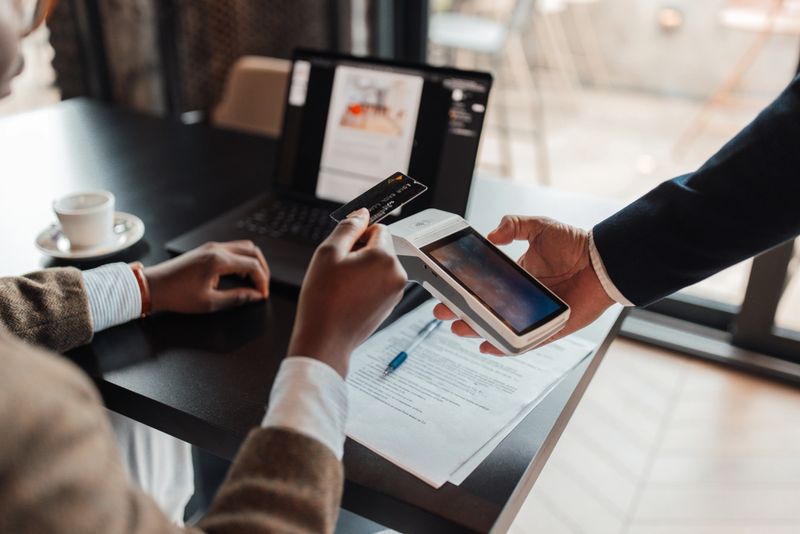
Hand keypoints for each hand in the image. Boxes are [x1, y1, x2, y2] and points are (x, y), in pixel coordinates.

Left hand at [143, 240, 269, 313]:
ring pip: (243, 247)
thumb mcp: (210, 303)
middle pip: (253, 250)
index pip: (253, 265)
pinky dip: (242, 259)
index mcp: (219, 260)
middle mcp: (217, 249)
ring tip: (253, 281)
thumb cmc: (177, 295)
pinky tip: (239, 274)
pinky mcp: (206, 249)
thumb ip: (237, 298)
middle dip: (262, 268)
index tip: (262, 295)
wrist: (152, 286)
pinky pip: (232, 249)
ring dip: (253, 262)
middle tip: (263, 286)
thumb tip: (255, 296)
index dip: (262, 281)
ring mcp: (211, 247)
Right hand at [288, 208, 407, 376]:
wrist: (325, 340)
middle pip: (381, 247)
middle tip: (337, 269)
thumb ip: (348, 227)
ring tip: (341, 286)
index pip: (379, 228)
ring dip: (362, 269)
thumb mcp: (328, 253)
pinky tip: (347, 297)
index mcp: (385, 257)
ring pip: (379, 266)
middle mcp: (397, 274)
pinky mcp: (390, 305)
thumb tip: (362, 213)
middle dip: (360, 252)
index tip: (342, 248)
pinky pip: (379, 284)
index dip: (358, 234)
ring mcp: (396, 292)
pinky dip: (365, 285)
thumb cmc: (323, 299)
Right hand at [433, 215, 613, 353]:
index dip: (463, 290)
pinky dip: (505, 346)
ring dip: (478, 330)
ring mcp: (533, 315)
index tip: (446, 290)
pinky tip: (488, 346)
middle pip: (485, 310)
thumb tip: (490, 235)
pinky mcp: (549, 329)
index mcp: (516, 277)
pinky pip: (524, 342)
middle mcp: (521, 298)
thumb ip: (514, 225)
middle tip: (444, 311)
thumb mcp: (539, 227)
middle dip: (461, 312)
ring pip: (499, 328)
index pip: (483, 287)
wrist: (603, 261)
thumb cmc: (575, 244)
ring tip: (460, 328)